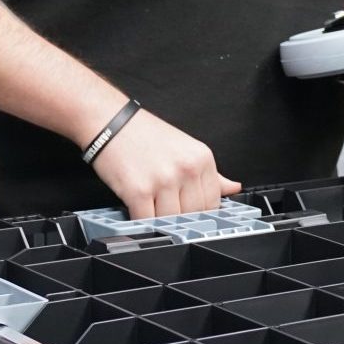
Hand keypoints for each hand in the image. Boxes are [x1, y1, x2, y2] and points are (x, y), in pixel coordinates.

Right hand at [90, 110, 239, 217]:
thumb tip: (232, 188)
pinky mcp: (139, 191)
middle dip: (180, 218)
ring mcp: (163, 180)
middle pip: (194, 215)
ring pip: (171, 221)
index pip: (213, 202)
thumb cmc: (144, 134)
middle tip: (165, 209)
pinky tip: (138, 211)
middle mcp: (186, 169)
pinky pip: (146, 221)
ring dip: (160, 221)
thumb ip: (212, 174)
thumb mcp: (186, 149)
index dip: (200, 212)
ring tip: (151, 207)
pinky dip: (141, 222)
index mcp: (201, 159)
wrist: (110, 122)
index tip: (188, 213)